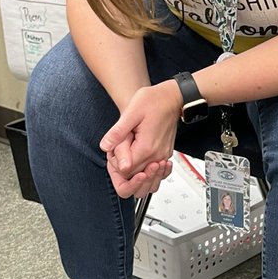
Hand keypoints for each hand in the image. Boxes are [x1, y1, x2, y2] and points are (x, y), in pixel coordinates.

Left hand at [100, 79, 181, 197]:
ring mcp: (162, 157)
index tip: (114, 148)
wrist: (172, 98)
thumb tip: (105, 146)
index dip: (115, 162)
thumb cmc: (154, 101)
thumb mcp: (130, 113)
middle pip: (136, 178)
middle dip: (124, 169)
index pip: (125, 171)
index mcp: (146, 148)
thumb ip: (118, 133)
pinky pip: (155, 172)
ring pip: (148, 180)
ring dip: (136, 175)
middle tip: (120, 150)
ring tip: (129, 156)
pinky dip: (146, 171)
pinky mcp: (165, 155)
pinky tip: (140, 158)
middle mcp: (157, 156)